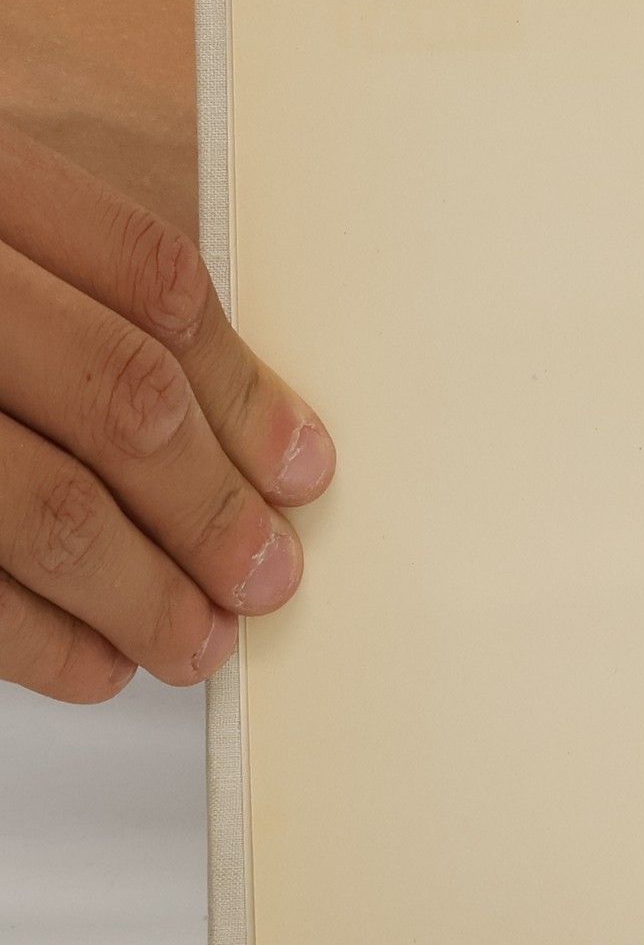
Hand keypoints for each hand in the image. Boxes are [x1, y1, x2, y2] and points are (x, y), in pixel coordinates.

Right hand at [0, 0, 333, 703]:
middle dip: (211, 508)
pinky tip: (94, 661)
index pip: (152, 284)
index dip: (245, 390)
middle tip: (269, 576)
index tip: (305, 469)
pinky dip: (36, 638)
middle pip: (118, 399)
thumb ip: (81, 285)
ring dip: (143, 593)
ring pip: (45, 505)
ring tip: (199, 640)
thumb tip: (247, 420)